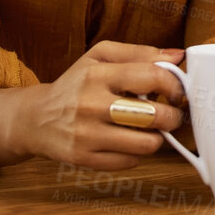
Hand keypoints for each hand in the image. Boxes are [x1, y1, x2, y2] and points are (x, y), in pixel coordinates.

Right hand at [15, 41, 187, 170]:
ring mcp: (87, 135)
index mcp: (98, 75)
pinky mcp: (85, 159)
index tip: (177, 92)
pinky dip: (137, 153)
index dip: (174, 85)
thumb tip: (178, 55)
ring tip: (152, 129)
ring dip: (158, 137)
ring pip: (146, 144)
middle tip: (172, 115)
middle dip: (173, 117)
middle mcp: (91, 105)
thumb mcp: (99, 57)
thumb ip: (139, 53)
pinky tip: (130, 141)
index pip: (152, 77)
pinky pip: (130, 161)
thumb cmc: (74, 85)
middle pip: (154, 116)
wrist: (36, 118)